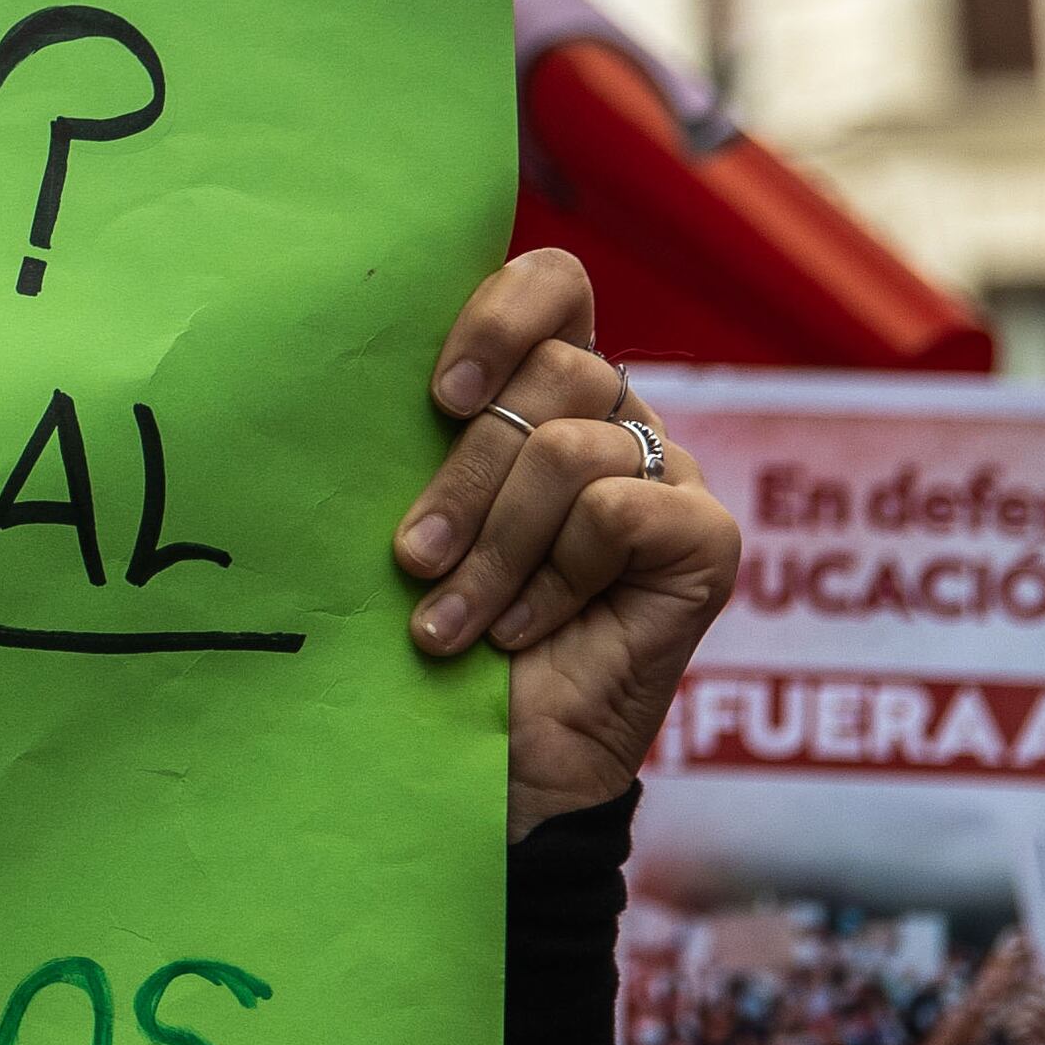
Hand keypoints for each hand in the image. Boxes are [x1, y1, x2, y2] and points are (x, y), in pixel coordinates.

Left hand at [393, 250, 742, 836]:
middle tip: (410, 561)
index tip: (436, 396)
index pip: (553, 285)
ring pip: (566, 449)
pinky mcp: (706, 539)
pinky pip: (617, 513)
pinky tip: (523, 632)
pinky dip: (553, 580)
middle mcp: (613, 418)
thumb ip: (413, 439)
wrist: (489, 760)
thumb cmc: (432, 629)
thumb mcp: (412, 516)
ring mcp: (668, 475)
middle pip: (550, 374)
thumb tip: (338, 372)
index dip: (500, 315)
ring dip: (491, 549)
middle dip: (461, 479)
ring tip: (446, 622)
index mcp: (542, 390)